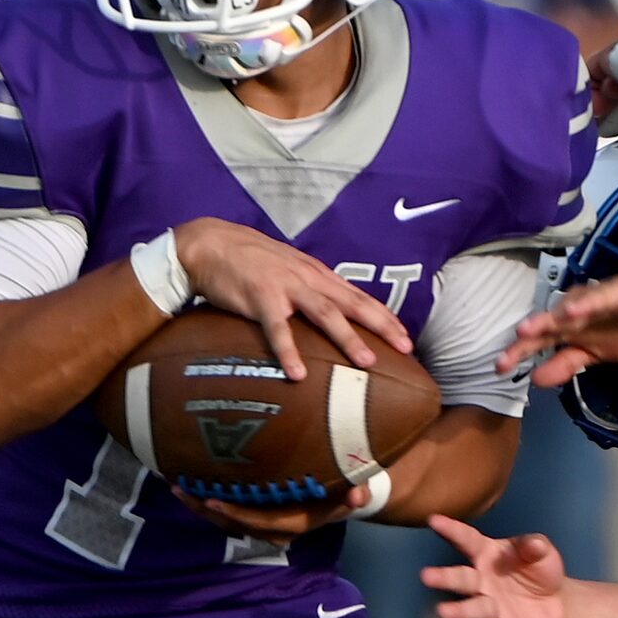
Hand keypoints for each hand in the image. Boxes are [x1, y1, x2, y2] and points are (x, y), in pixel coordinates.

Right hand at [172, 217, 412, 379]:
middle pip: (353, 303)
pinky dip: (288, 351)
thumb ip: (311, 290)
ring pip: (325, 314)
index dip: (384, 316)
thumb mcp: (289, 270)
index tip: (406, 337)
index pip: (358, 296)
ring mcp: (285, 287)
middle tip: (406, 348)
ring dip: (347, 338)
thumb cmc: (250, 261)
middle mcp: (308, 279)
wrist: (210, 244)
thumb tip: (333, 313)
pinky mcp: (260, 298)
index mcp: (317, 275)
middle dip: (382, 326)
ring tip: (366, 362)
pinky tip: (297, 373)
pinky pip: (277, 328)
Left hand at [172, 480, 371, 544]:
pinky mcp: (255, 515)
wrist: (341, 498)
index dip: (236, 513)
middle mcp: (275, 528)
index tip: (211, 499)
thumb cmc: (344, 489)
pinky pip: (227, 515)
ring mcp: (263, 524)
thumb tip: (357, 497)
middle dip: (206, 509)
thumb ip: (357, 491)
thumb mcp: (354, 488)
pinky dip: (207, 503)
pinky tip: (189, 485)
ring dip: (200, 508)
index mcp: (295, 522)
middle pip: (234, 524)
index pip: (261, 521)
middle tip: (180, 489)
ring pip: (226, 522)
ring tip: (177, 487)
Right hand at [422, 514, 570, 617]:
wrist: (559, 607)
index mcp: (488, 556)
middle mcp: (484, 583)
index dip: (452, 530)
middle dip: (444, 578)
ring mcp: (494, 609)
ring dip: (459, 611)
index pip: (468, 541)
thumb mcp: (542, 552)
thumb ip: (536, 546)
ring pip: (474, 609)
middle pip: (462, 579)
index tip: (434, 520)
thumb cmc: (541, 573)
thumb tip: (533, 544)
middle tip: (426, 576)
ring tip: (442, 612)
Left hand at [495, 259, 617, 388]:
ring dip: (547, 319)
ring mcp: (596, 302)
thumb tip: (536, 380)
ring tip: (527, 330)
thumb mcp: (595, 355)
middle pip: (546, 327)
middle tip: (503, 360)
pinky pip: (600, 298)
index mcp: (571, 330)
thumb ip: (567, 365)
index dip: (519, 354)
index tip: (499, 370)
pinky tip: (571, 311)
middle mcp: (577, 314)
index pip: (540, 343)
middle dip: (525, 342)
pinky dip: (586, 304)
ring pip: (567, 311)